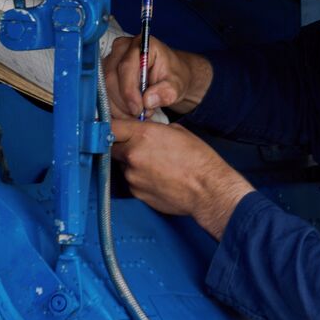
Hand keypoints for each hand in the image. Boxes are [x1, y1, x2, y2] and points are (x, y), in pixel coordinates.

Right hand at [101, 34, 212, 118]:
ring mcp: (111, 59)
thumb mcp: (177, 85)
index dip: (129, 91)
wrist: (169, 77)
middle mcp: (122, 48)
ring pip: (105, 88)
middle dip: (124, 102)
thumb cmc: (173, 77)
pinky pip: (104, 93)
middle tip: (140, 115)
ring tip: (138, 114)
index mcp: (142, 44)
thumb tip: (148, 100)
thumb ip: (167, 91)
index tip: (138, 109)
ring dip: (119, 107)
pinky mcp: (105, 72)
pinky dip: (115, 108)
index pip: (126, 67)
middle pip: (111, 78)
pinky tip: (129, 113)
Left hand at [110, 116, 254, 239]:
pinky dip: (140, 178)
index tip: (115, 128)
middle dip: (122, 145)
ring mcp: (132, 176)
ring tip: (156, 165)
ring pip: (123, 165)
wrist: (207, 190)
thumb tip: (144, 131)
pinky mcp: (136, 193)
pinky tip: (159, 178)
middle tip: (139, 147)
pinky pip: (132, 181)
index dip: (112, 126)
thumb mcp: (178, 132)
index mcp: (143, 135)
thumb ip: (154, 130)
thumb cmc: (199, 160)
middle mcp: (133, 155)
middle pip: (112, 146)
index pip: (111, 126)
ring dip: (133, 163)